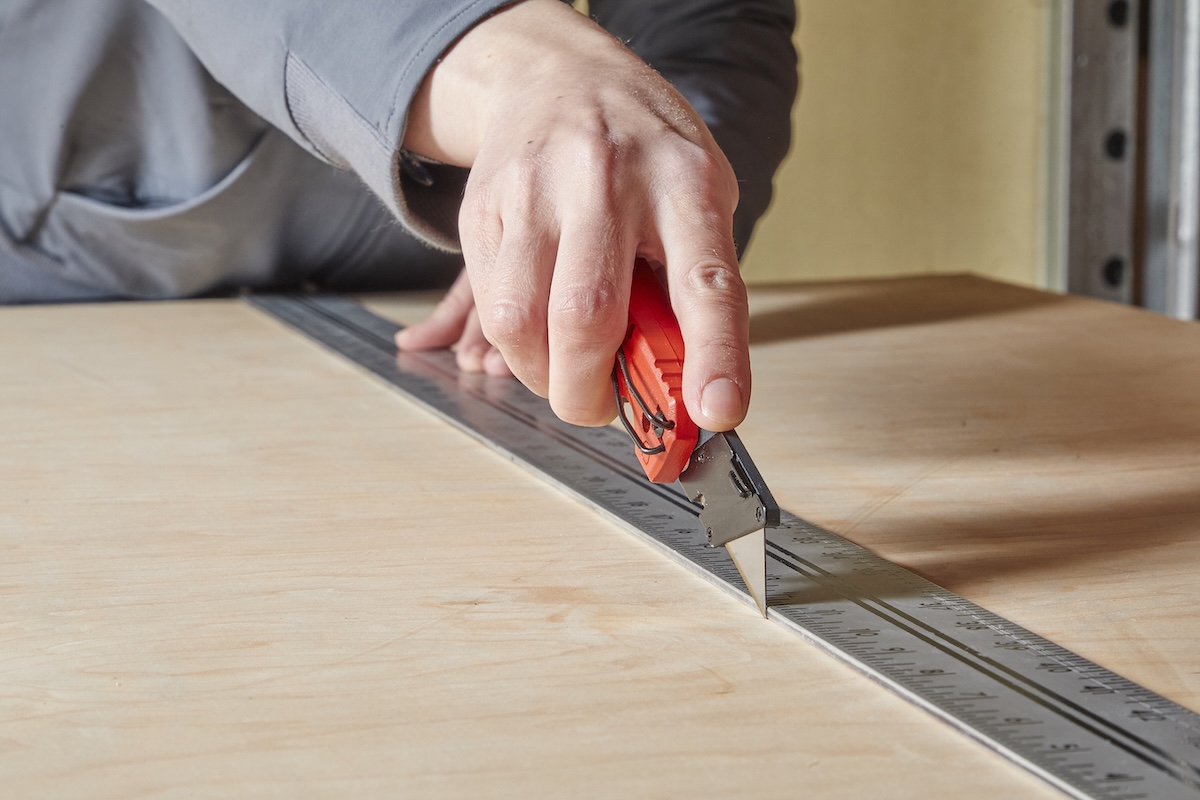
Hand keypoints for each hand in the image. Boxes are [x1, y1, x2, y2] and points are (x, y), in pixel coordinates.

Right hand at [395, 0, 748, 430]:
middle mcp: (606, 179)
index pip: (704, 282)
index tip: (716, 413)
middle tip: (600, 407)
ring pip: (519, 321)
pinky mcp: (483, 209)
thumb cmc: (642, 151)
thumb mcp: (696, 196)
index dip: (713, 356)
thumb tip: (682, 386)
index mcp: (683, 181)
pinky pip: (488, 305)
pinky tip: (535, 327)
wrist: (556, 76)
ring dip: (541, 375)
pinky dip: (513, 342)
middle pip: (586, 316)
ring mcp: (536, 191)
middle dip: (590, 392)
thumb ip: (690, 282)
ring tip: (563, 369)